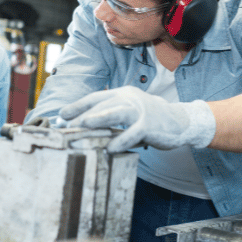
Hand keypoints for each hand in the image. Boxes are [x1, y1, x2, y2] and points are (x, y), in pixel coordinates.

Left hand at [59, 86, 215, 152]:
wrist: (180, 121)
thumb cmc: (148, 118)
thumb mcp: (128, 112)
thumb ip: (109, 115)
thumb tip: (83, 125)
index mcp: (122, 94)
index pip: (95, 97)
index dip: (78, 105)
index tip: (62, 115)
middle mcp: (129, 99)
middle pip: (103, 105)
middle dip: (83, 115)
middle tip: (68, 127)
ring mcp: (140, 111)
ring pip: (117, 112)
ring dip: (100, 118)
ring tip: (85, 125)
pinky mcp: (150, 125)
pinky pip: (133, 133)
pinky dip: (121, 140)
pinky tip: (110, 148)